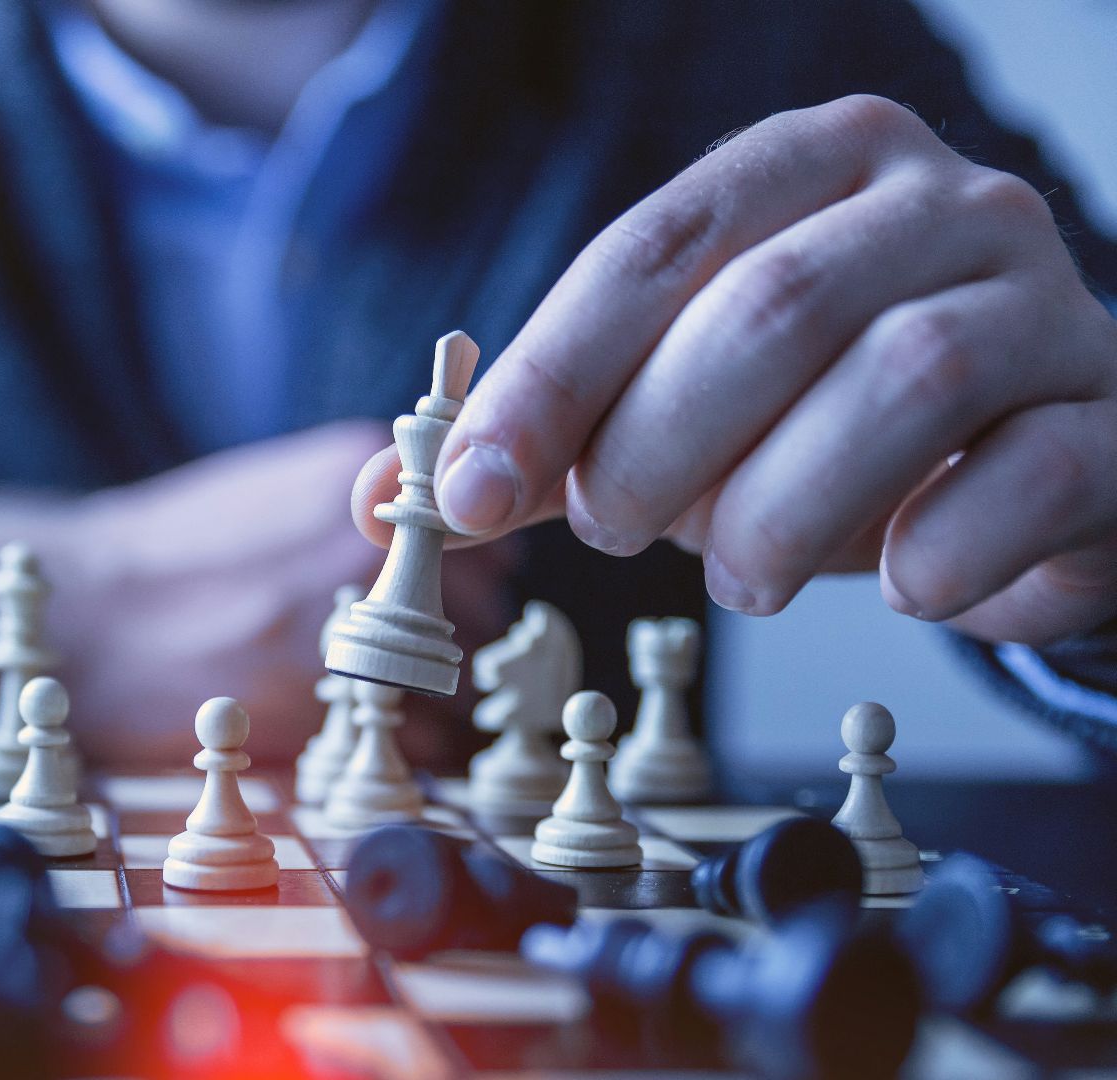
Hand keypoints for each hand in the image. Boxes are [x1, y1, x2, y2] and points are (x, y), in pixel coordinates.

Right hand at [0, 421, 517, 764]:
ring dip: (431, 703)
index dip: (466, 578)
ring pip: (457, 682)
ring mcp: (353, 623)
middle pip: (483, 610)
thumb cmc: (170, 557)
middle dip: (449, 643)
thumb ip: (361, 508)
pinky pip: (419, 742)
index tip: (435, 601)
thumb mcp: (272, 489)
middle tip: (391, 661)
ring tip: (362, 701)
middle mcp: (370, 544)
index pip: (489, 533)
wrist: (83, 615)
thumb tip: (441, 540)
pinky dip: (402, 751)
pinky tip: (344, 734)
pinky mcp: (327, 704)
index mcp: (360, 476)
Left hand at [356, 95, 1116, 644]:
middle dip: (658, 446)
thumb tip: (386, 497)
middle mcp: (937, 206)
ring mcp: (1045, 301)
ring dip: (782, 511)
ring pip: (905, 379)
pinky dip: (938, 553)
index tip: (470, 491)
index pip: (653, 249)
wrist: (1025, 468)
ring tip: (736, 576)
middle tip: (618, 532)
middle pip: (771, 308)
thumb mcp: (674, 413)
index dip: (549, 375)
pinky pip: (1030, 476)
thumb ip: (545, 443)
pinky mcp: (1111, 418)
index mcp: (810, 168)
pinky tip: (896, 584)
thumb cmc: (824, 427)